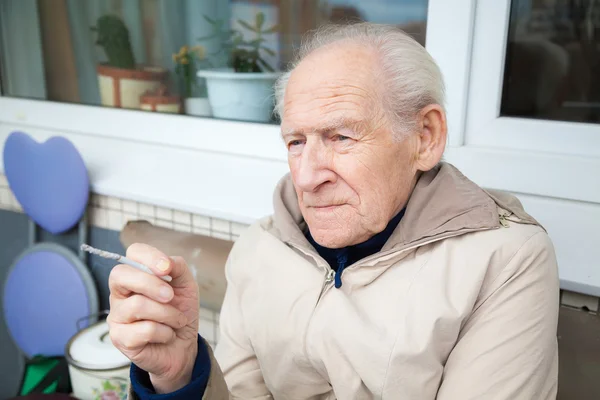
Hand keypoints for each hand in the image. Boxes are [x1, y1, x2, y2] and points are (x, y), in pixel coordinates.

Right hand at [108, 243, 198, 392]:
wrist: (183, 346)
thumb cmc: (180, 312)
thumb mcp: (186, 286)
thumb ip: (178, 267)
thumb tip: (165, 263)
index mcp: (136, 275)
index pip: (133, 253)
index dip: (150, 257)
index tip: (167, 269)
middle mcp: (121, 293)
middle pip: (120, 275)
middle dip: (152, 284)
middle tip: (171, 297)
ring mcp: (117, 315)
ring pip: (137, 305)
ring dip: (167, 314)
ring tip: (177, 321)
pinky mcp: (120, 338)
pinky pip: (144, 330)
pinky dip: (164, 332)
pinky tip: (166, 335)